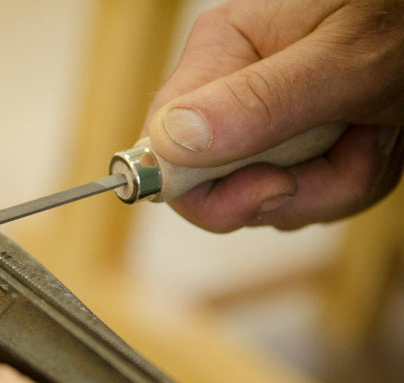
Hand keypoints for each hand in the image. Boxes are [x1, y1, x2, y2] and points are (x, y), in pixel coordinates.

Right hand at [145, 0, 403, 231]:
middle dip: (299, 189)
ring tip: (377, 131)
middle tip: (357, 145)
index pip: (164, 151)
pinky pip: (303, 196)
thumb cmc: (402, 16)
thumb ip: (258, 102)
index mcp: (221, 53)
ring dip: (336, 183)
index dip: (209, 193)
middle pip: (219, 189)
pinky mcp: (289, 144)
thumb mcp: (342, 62)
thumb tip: (170, 142)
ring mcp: (257, 122)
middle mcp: (228, 90)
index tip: (278, 187)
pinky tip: (374, 137)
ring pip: (270, 200)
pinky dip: (348, 180)